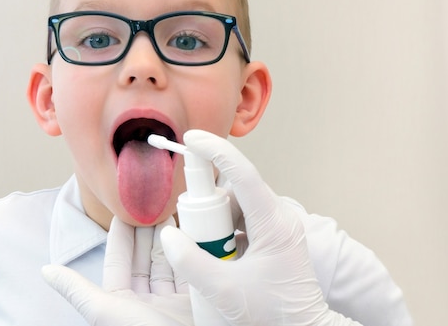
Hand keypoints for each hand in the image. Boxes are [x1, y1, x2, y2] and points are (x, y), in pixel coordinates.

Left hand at [42, 216, 192, 325]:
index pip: (119, 261)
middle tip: (153, 204)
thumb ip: (77, 290)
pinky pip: (192, 274)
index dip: (121, 234)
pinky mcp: (196, 305)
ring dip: (169, 240)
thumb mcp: (105, 310)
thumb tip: (45, 270)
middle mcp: (146, 303)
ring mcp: (171, 305)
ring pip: (169, 264)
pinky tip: (190, 236)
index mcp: (121, 304)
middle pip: (145, 259)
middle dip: (148, 231)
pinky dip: (191, 255)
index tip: (126, 208)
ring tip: (170, 212)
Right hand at [161, 129, 360, 325]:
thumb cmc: (274, 314)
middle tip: (194, 236)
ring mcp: (276, 226)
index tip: (191, 138)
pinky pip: (240, 220)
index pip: (242, 173)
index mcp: (274, 223)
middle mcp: (278, 217)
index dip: (215, 150)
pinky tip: (221, 258)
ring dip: (215, 223)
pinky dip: (223, 231)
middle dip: (207, 208)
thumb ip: (192, 263)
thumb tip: (169, 235)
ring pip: (235, 207)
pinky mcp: (271, 236)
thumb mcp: (226, 292)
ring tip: (212, 257)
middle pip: (233, 192)